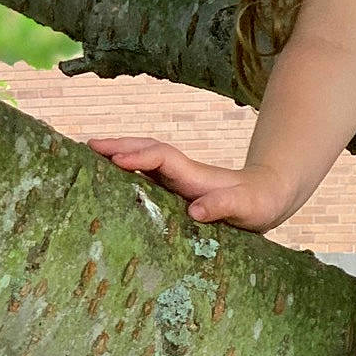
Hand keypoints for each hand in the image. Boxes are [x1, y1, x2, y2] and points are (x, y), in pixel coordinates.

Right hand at [86, 137, 293, 230]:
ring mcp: (177, 180)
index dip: (139, 156)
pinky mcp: (176, 191)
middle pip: (146, 150)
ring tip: (88, 155)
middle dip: (118, 145)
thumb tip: (195, 210)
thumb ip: (224, 206)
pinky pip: (146, 176)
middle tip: (87, 145)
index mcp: (194, 175)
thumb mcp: (246, 207)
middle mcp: (182, 173)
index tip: (115, 159)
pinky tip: (108, 179)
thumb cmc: (259, 203)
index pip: (161, 158)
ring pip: (143, 160)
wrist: (269, 197)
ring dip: (118, 154)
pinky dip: (126, 172)